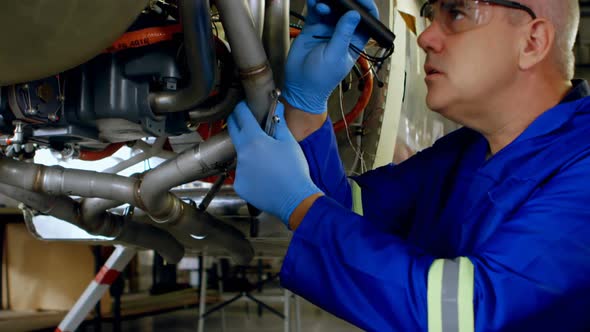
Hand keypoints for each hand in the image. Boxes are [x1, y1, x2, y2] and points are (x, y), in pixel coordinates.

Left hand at [228, 101, 321, 224]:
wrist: (295, 199)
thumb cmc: (295, 171)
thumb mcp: (289, 143)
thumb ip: (279, 124)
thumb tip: (277, 110)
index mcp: (254, 140)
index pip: (242, 116)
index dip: (241, 108)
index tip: (242, 106)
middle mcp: (242, 154)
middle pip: (234, 132)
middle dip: (237, 124)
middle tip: (244, 121)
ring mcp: (239, 171)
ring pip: (240, 155)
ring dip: (247, 152)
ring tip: (264, 158)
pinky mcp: (239, 185)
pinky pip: (242, 174)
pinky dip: (249, 172)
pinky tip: (263, 175)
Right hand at [282, 0, 378, 113]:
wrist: (299, 86)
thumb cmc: (321, 78)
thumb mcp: (335, 56)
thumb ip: (343, 34)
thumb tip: (354, 15)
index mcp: (355, 42)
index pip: (367, 21)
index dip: (366, 8)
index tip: (362, 0)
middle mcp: (343, 33)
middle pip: (349, 10)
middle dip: (345, 1)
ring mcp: (328, 29)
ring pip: (332, 8)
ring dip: (328, 2)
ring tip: (322, 4)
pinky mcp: (313, 27)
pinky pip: (316, 11)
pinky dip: (315, 4)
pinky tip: (314, 1)